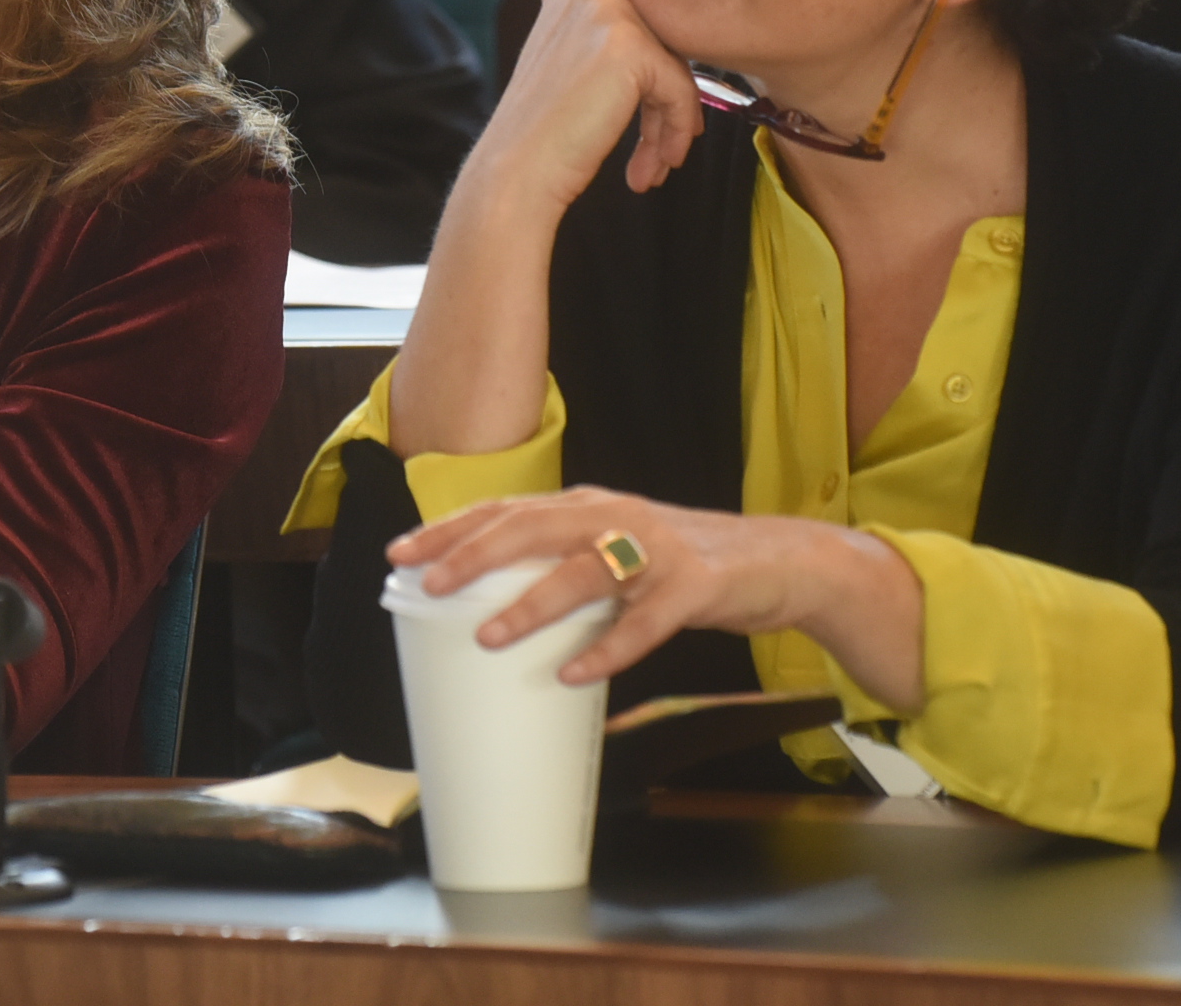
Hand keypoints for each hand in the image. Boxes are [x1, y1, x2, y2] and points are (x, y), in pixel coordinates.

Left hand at [387, 487, 921, 708]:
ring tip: (487, 636)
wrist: (779, 560)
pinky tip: (576, 674)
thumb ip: (565, 561)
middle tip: (426, 586)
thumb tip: (494, 600)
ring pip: (583, 574)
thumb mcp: (617, 546)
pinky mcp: (695, 588)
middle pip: (530, 528)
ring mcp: (657, 551)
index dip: (451, 529)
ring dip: (531, 605)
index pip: (505, 510)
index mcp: (588, 506)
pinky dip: (609, 649)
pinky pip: (645, 623)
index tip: (401, 553)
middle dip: (473, 556)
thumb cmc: (685, 560)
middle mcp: (615, 517)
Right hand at [469, 0, 707, 213]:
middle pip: (659, 49)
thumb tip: (603, 17)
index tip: (642, 118)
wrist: (518, 168)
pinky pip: (681, 90)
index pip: (639, 28)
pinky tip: (656, 163)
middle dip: (659, 106)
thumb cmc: (535, 127)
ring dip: (668, 126)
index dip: (645, 79)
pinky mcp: (634, 49)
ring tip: (653, 165)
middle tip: (654, 152)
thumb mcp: (555, 57)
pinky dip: (677, 132)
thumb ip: (584, 31)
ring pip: (673, 72)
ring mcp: (612, 15)